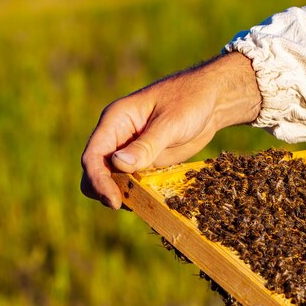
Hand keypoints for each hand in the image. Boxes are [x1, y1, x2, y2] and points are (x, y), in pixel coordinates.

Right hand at [81, 52, 260, 208]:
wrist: (211, 102)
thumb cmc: (189, 100)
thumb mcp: (170, 122)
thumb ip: (146, 144)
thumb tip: (118, 163)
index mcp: (115, 121)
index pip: (94, 155)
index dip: (98, 180)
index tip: (113, 200)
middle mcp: (117, 138)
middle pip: (97, 172)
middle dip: (105, 191)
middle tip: (123, 205)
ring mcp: (131, 153)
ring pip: (113, 182)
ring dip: (122, 195)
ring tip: (141, 205)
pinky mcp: (146, 164)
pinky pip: (134, 184)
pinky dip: (138, 196)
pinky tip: (151, 202)